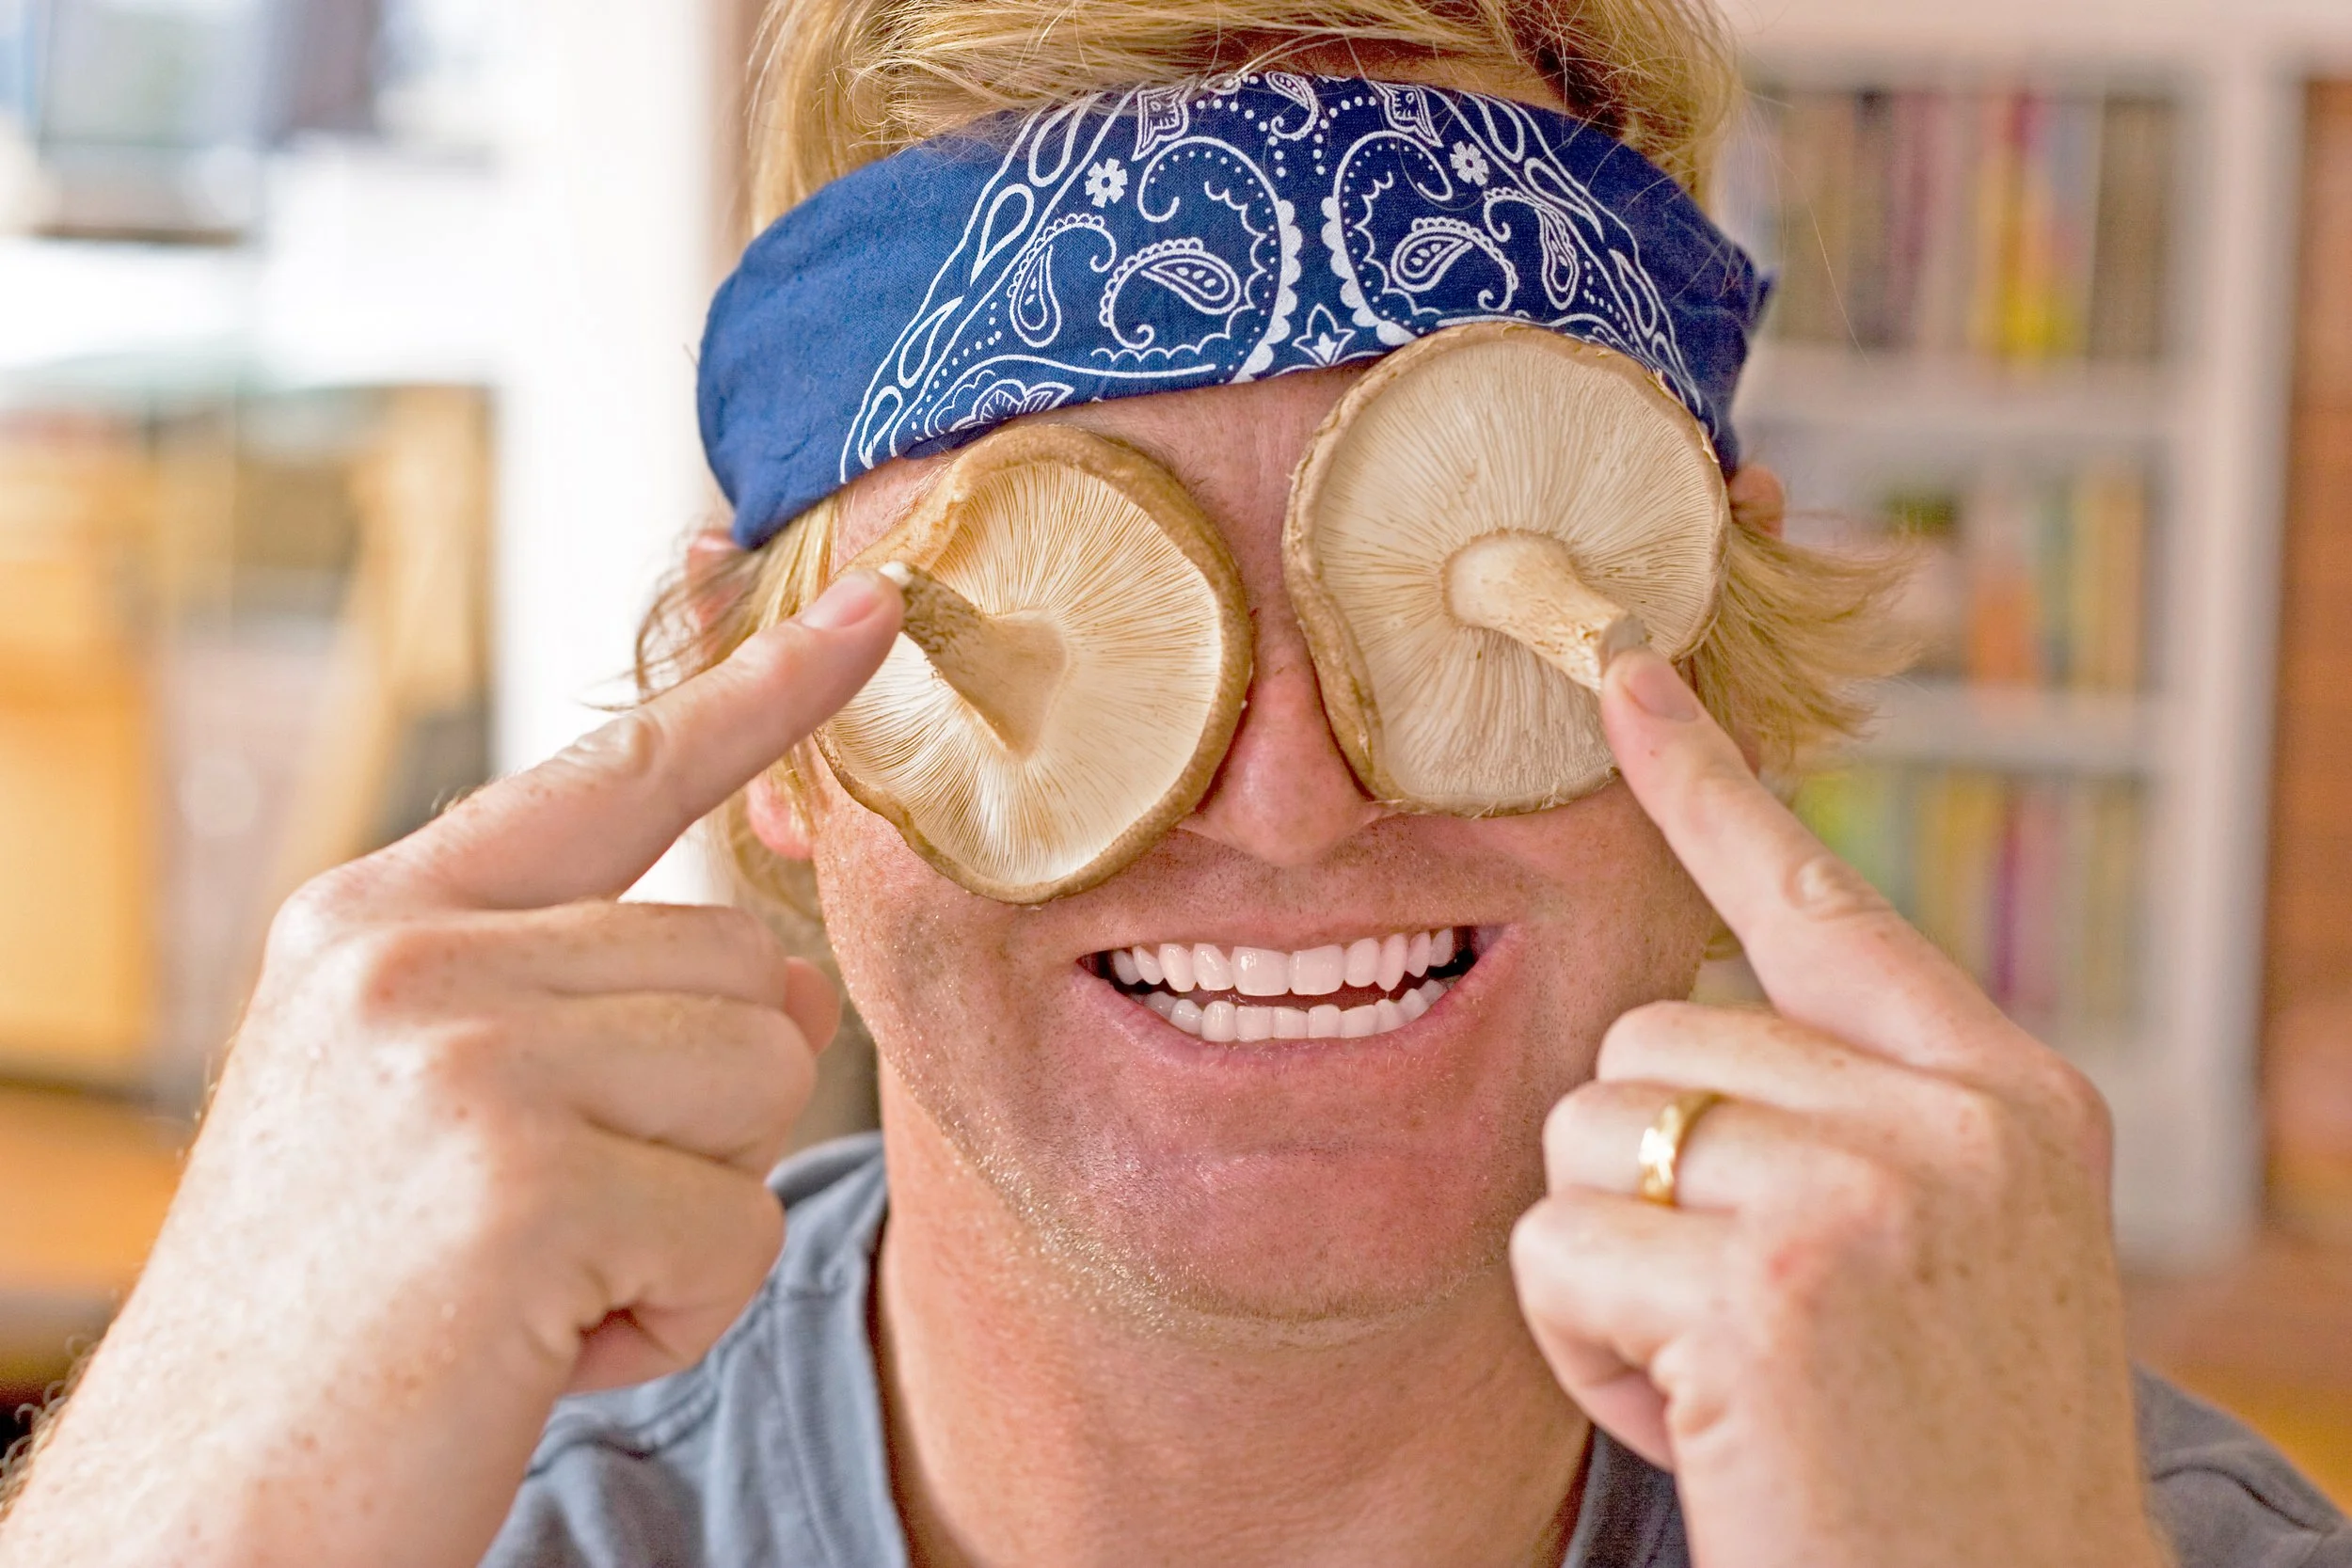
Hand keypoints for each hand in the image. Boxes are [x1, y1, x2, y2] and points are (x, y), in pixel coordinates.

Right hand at [0, 571, 901, 1567]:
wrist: (199, 1524)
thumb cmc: (338, 1327)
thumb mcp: (419, 1111)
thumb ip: (568, 1003)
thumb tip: (784, 974)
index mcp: (379, 920)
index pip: (614, 773)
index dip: (756, 694)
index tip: (867, 614)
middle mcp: (410, 955)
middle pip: (742, 973)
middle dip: (699, 1125)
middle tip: (548, 1229)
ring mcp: (458, 1054)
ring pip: (761, 1085)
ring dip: (688, 1222)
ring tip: (535, 1287)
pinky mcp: (517, 1177)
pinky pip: (735, 1228)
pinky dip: (670, 1318)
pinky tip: (534, 1354)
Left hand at [1509, 648, 2163, 1567]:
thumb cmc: (1939, 1452)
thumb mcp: (1953, 1254)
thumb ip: (1851, 1120)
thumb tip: (1685, 1030)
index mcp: (2008, 1098)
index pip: (1822, 902)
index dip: (1708, 784)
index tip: (1622, 668)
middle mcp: (1954, 1122)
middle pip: (1651, 1035)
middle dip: (1645, 1181)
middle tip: (1752, 1321)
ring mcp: (1868, 1194)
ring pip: (1588, 1134)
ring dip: (1613, 1270)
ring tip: (1734, 1374)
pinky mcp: (1768, 1287)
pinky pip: (1556, 1252)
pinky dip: (1587, 1352)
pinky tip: (1709, 1425)